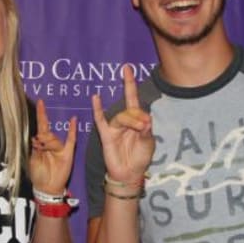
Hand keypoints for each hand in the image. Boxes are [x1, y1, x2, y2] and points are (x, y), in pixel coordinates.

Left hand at [29, 100, 76, 194]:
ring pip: (54, 139)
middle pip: (46, 133)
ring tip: (44, 150)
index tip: (40, 102)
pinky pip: (71, 140)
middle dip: (42, 138)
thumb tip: (38, 136)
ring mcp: (60, 148)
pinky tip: (73, 120)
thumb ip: (36, 147)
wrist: (47, 188)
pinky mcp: (68, 153)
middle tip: (39, 145)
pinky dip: (72, 131)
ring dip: (48, 144)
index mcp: (41, 144)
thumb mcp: (33, 159)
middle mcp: (51, 144)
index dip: (41, 115)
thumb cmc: (38, 174)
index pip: (41, 126)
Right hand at [91, 65, 154, 183]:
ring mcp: (114, 127)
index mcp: (136, 120)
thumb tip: (145, 119)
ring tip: (140, 129)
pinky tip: (95, 98)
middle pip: (130, 109)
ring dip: (130, 121)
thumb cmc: (139, 158)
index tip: (128, 68)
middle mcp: (124, 121)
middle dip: (138, 115)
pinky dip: (97, 109)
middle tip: (144, 125)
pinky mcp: (106, 135)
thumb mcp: (148, 144)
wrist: (129, 174)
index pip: (133, 98)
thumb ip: (146, 131)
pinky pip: (100, 120)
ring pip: (121, 117)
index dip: (130, 83)